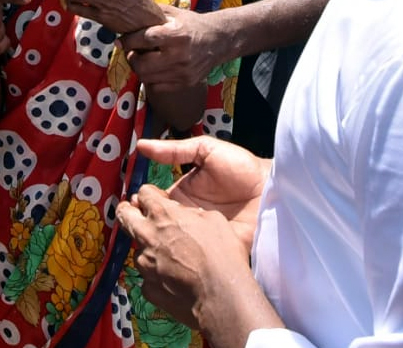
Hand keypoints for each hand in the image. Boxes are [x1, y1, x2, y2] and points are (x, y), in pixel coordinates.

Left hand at [116, 184, 252, 330]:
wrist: (221, 296)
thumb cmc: (222, 257)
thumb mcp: (213, 219)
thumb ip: (191, 213)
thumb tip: (186, 215)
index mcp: (163, 213)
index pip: (144, 193)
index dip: (149, 195)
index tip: (154, 200)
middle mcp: (148, 235)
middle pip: (125, 215)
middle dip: (128, 212)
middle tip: (135, 215)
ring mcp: (145, 262)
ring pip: (139, 250)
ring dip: (149, 249)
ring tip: (172, 258)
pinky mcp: (147, 286)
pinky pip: (148, 276)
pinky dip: (157, 275)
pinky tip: (175, 279)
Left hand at [123, 5, 223, 88]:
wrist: (219, 40)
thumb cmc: (193, 24)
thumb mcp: (175, 13)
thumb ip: (152, 13)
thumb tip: (128, 12)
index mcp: (177, 34)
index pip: (144, 39)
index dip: (128, 40)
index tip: (122, 40)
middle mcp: (180, 55)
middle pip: (142, 64)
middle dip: (131, 57)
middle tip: (131, 51)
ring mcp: (183, 72)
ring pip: (147, 77)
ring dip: (139, 69)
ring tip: (141, 59)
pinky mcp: (185, 82)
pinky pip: (157, 86)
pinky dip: (150, 78)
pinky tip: (153, 68)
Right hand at [136, 137, 268, 254]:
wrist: (272, 189)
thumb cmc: (241, 167)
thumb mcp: (206, 151)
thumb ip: (175, 150)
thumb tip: (141, 145)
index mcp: (181, 195)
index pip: (153, 203)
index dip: (141, 204)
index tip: (130, 205)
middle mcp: (186, 217)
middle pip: (158, 226)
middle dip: (145, 226)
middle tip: (136, 225)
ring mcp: (199, 236)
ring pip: (172, 244)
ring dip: (160, 242)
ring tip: (150, 239)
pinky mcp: (213, 250)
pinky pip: (194, 257)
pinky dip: (182, 257)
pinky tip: (173, 252)